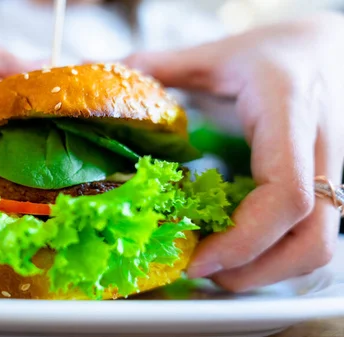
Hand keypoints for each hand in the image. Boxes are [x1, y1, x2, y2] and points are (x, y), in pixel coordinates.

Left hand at [124, 13, 343, 290]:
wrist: (328, 52)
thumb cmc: (274, 53)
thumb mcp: (217, 54)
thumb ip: (162, 67)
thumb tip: (113, 78)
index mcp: (289, 113)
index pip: (286, 193)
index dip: (242, 239)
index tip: (197, 257)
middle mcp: (320, 151)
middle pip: (312, 239)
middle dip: (254, 270)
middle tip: (200, 268)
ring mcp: (330, 174)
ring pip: (318, 246)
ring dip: (266, 271)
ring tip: (215, 264)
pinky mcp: (325, 188)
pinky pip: (311, 237)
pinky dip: (274, 256)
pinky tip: (236, 247)